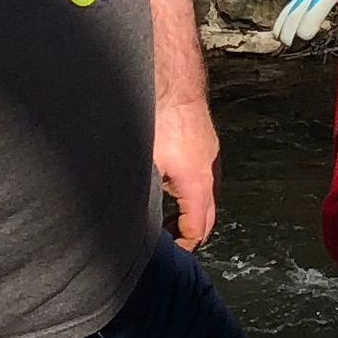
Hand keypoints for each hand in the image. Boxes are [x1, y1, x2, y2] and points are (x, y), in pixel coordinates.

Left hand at [153, 87, 218, 248]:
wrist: (173, 83)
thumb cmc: (158, 120)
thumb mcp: (144, 163)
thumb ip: (140, 193)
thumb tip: (126, 218)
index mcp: (196, 183)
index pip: (199, 227)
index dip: (186, 245)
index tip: (173, 254)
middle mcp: (210, 172)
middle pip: (210, 215)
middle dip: (193, 233)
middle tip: (172, 244)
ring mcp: (211, 156)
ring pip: (210, 195)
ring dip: (194, 212)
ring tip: (170, 220)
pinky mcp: (206, 144)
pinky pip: (207, 177)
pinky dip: (194, 192)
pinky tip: (173, 187)